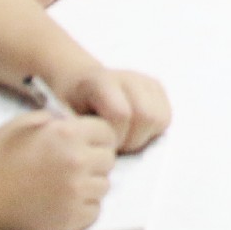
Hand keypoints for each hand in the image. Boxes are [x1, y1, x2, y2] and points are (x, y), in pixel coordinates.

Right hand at [0, 110, 116, 229]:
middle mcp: (77, 163)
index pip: (108, 132)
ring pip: (103, 186)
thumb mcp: (23, 123)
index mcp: (67, 135)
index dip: (96, 137)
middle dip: (93, 160)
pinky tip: (60, 201)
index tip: (86, 142)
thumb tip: (76, 123)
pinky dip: (82, 207)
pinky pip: (94, 210)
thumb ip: (56, 120)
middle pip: (109, 160)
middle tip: (69, 164)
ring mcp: (75, 193)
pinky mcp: (71, 219)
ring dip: (89, 184)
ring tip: (61, 183)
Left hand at [56, 66, 171, 152]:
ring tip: (124, 138)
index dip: (114, 135)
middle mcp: (128, 76)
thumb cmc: (70, 105)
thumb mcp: (64, 118)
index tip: (100, 141)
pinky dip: (152, 131)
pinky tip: (134, 131)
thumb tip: (91, 153)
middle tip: (114, 144)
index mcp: (101, 81)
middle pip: (146, 116)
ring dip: (143, 136)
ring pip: (159, 118)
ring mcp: (145, 81)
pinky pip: (166, 117)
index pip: (122, 114)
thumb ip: (79, 132)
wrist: (79, 82)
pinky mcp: (158, 89)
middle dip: (131, 139)